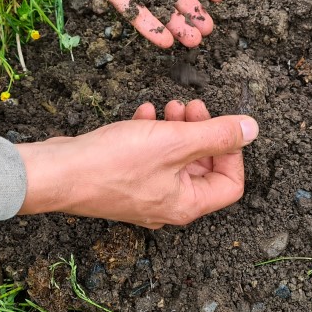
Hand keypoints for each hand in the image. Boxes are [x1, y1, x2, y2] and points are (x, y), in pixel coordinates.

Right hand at [15, 100, 257, 227]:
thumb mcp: (175, 141)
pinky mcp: (123, 181)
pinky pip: (149, 156)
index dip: (233, 151)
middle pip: (202, 168)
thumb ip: (217, 134)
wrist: (58, 173)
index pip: (231, 184)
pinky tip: (143, 112)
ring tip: (169, 106)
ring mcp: (144, 195)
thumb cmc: (113, 163)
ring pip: (175, 158)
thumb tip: (253, 129)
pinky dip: (151, 133)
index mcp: (187, 205)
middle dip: (202, 132)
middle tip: (192, 105)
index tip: (223, 124)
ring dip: (177, 128)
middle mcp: (168, 205)